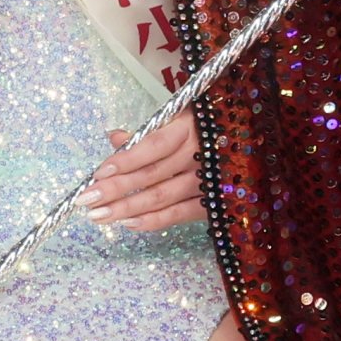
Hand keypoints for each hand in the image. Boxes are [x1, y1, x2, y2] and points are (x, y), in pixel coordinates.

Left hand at [85, 109, 204, 233]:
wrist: (255, 140)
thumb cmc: (210, 125)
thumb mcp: (181, 116)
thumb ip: (148, 131)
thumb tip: (114, 138)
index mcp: (190, 127)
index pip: (152, 145)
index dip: (126, 160)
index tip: (98, 173)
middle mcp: (200, 154)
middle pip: (151, 174)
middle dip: (115, 189)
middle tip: (86, 200)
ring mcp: (208, 180)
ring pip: (162, 197)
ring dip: (127, 208)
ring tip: (98, 215)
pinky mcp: (214, 201)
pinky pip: (181, 214)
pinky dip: (155, 220)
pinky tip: (129, 224)